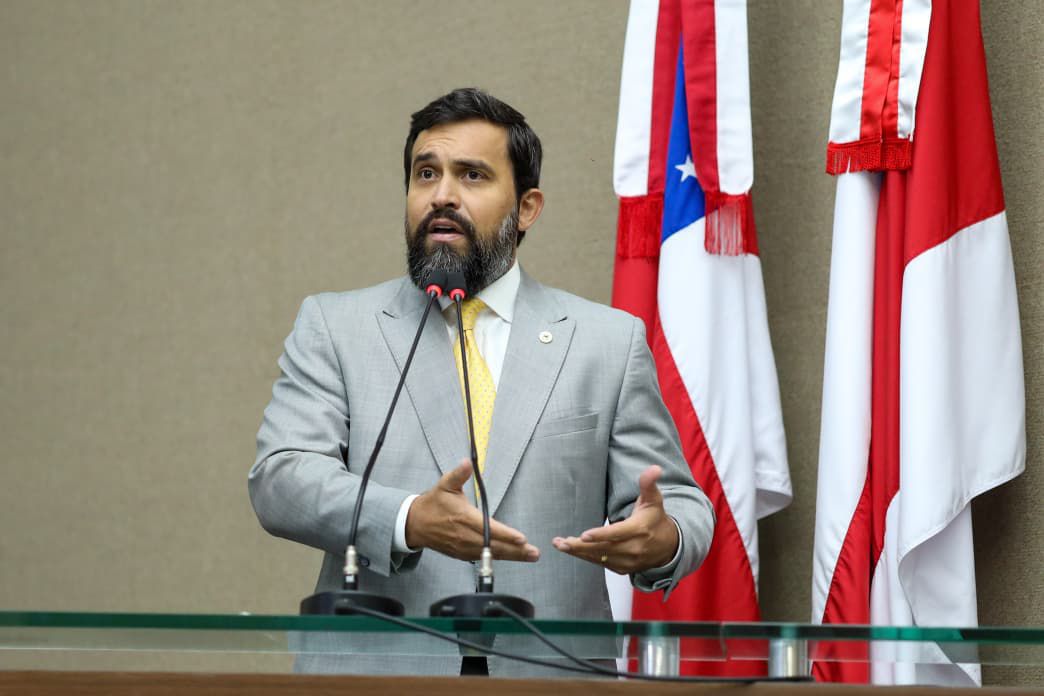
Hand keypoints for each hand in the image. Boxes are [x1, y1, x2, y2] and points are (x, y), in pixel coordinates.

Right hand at [405, 460, 540, 561]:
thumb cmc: (433, 504)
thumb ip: (458, 474)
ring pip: (491, 554)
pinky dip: (498, 558)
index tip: (521, 538)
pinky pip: (483, 557)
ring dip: (512, 556)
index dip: (506, 535)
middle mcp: (465, 536)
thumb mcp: (445, 484)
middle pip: (494, 546)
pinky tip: (513, 557)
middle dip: (516, 550)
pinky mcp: (462, 554)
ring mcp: (463, 547)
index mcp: (464, 518)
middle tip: (534, 552)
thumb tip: (467, 463)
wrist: (415, 524)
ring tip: (530, 556)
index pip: (489, 529)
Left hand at [552, 465, 677, 573]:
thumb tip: (654, 468)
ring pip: (600, 558)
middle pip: (604, 549)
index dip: (601, 535)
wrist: (669, 546)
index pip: (618, 534)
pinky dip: (587, 558)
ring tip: (560, 545)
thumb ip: (648, 483)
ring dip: (579, 553)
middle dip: (580, 546)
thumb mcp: (654, 499)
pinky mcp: (624, 569)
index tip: (584, 535)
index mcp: (640, 530)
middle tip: (560, 542)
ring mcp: (629, 561)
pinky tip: (573, 550)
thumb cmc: (655, 519)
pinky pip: (603, 564)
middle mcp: (634, 548)